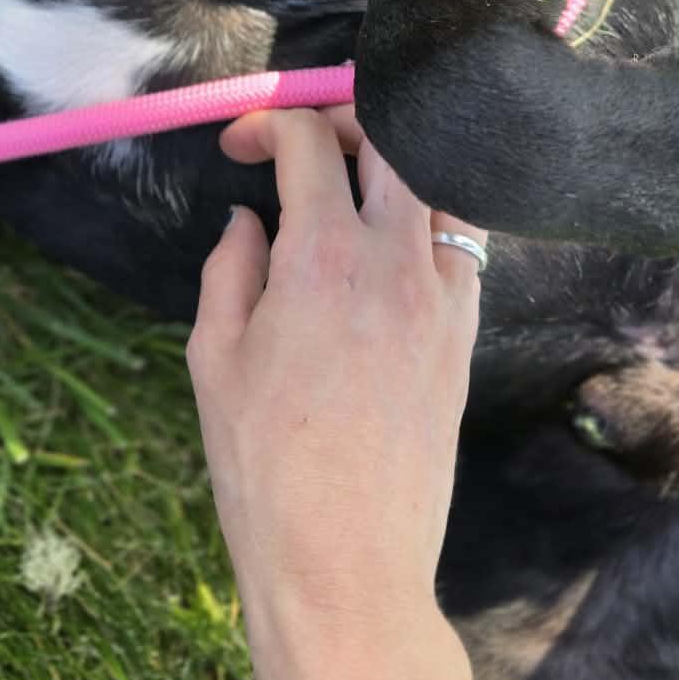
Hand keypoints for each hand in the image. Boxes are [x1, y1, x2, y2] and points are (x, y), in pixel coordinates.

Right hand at [186, 106, 483, 679]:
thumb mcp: (215, 357)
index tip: (239, 146)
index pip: (308, 139)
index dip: (266, 123)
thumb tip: (249, 222)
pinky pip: (461, 245)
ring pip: (438, 182)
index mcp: (323, 257)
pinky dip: (427, 222)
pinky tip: (388, 247)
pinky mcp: (464, 336)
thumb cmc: (264, 468)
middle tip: (306, 141)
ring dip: (394, 165)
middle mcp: (395, 262)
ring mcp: (442, 297)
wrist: (346, 563)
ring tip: (351, 186)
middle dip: (345, 116)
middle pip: (394, 134)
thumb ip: (230, 269)